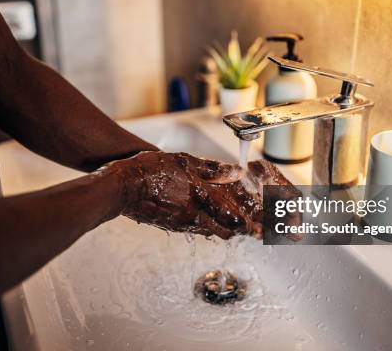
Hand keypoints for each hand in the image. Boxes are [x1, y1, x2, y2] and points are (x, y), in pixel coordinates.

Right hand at [111, 151, 296, 238]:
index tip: (270, 229)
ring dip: (232, 229)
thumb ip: (211, 169)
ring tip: (245, 226)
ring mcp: (185, 224)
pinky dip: (214, 225)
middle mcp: (196, 216)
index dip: (255, 223)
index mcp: (201, 199)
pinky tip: (216, 221)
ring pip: (216, 230)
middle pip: (229, 229)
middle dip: (247, 230)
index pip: (236, 215)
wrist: (121, 188)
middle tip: (262, 230)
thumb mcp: (183, 162)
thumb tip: (235, 173)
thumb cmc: (149, 171)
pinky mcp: (175, 225)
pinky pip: (200, 228)